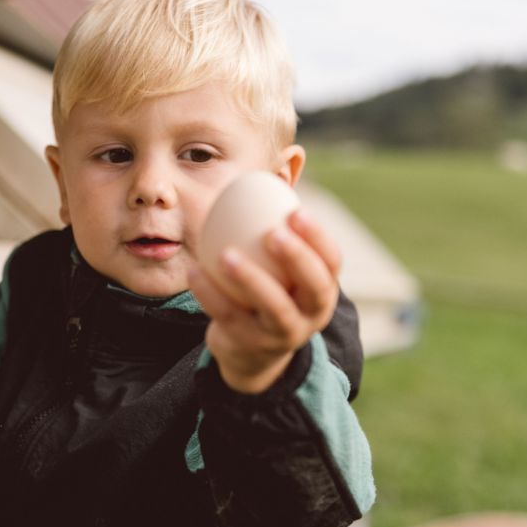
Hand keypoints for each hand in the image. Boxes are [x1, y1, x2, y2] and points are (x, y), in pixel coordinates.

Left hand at [189, 209, 340, 393]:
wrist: (251, 351)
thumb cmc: (269, 289)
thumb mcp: (280, 268)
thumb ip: (279, 229)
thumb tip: (271, 174)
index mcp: (322, 289)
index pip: (332, 261)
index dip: (318, 237)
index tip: (296, 210)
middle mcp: (311, 314)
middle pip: (313, 287)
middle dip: (297, 259)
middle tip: (273, 233)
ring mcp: (282, 334)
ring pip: (273, 308)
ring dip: (250, 278)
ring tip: (226, 254)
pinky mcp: (251, 345)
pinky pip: (230, 317)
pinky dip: (211, 293)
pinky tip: (194, 270)